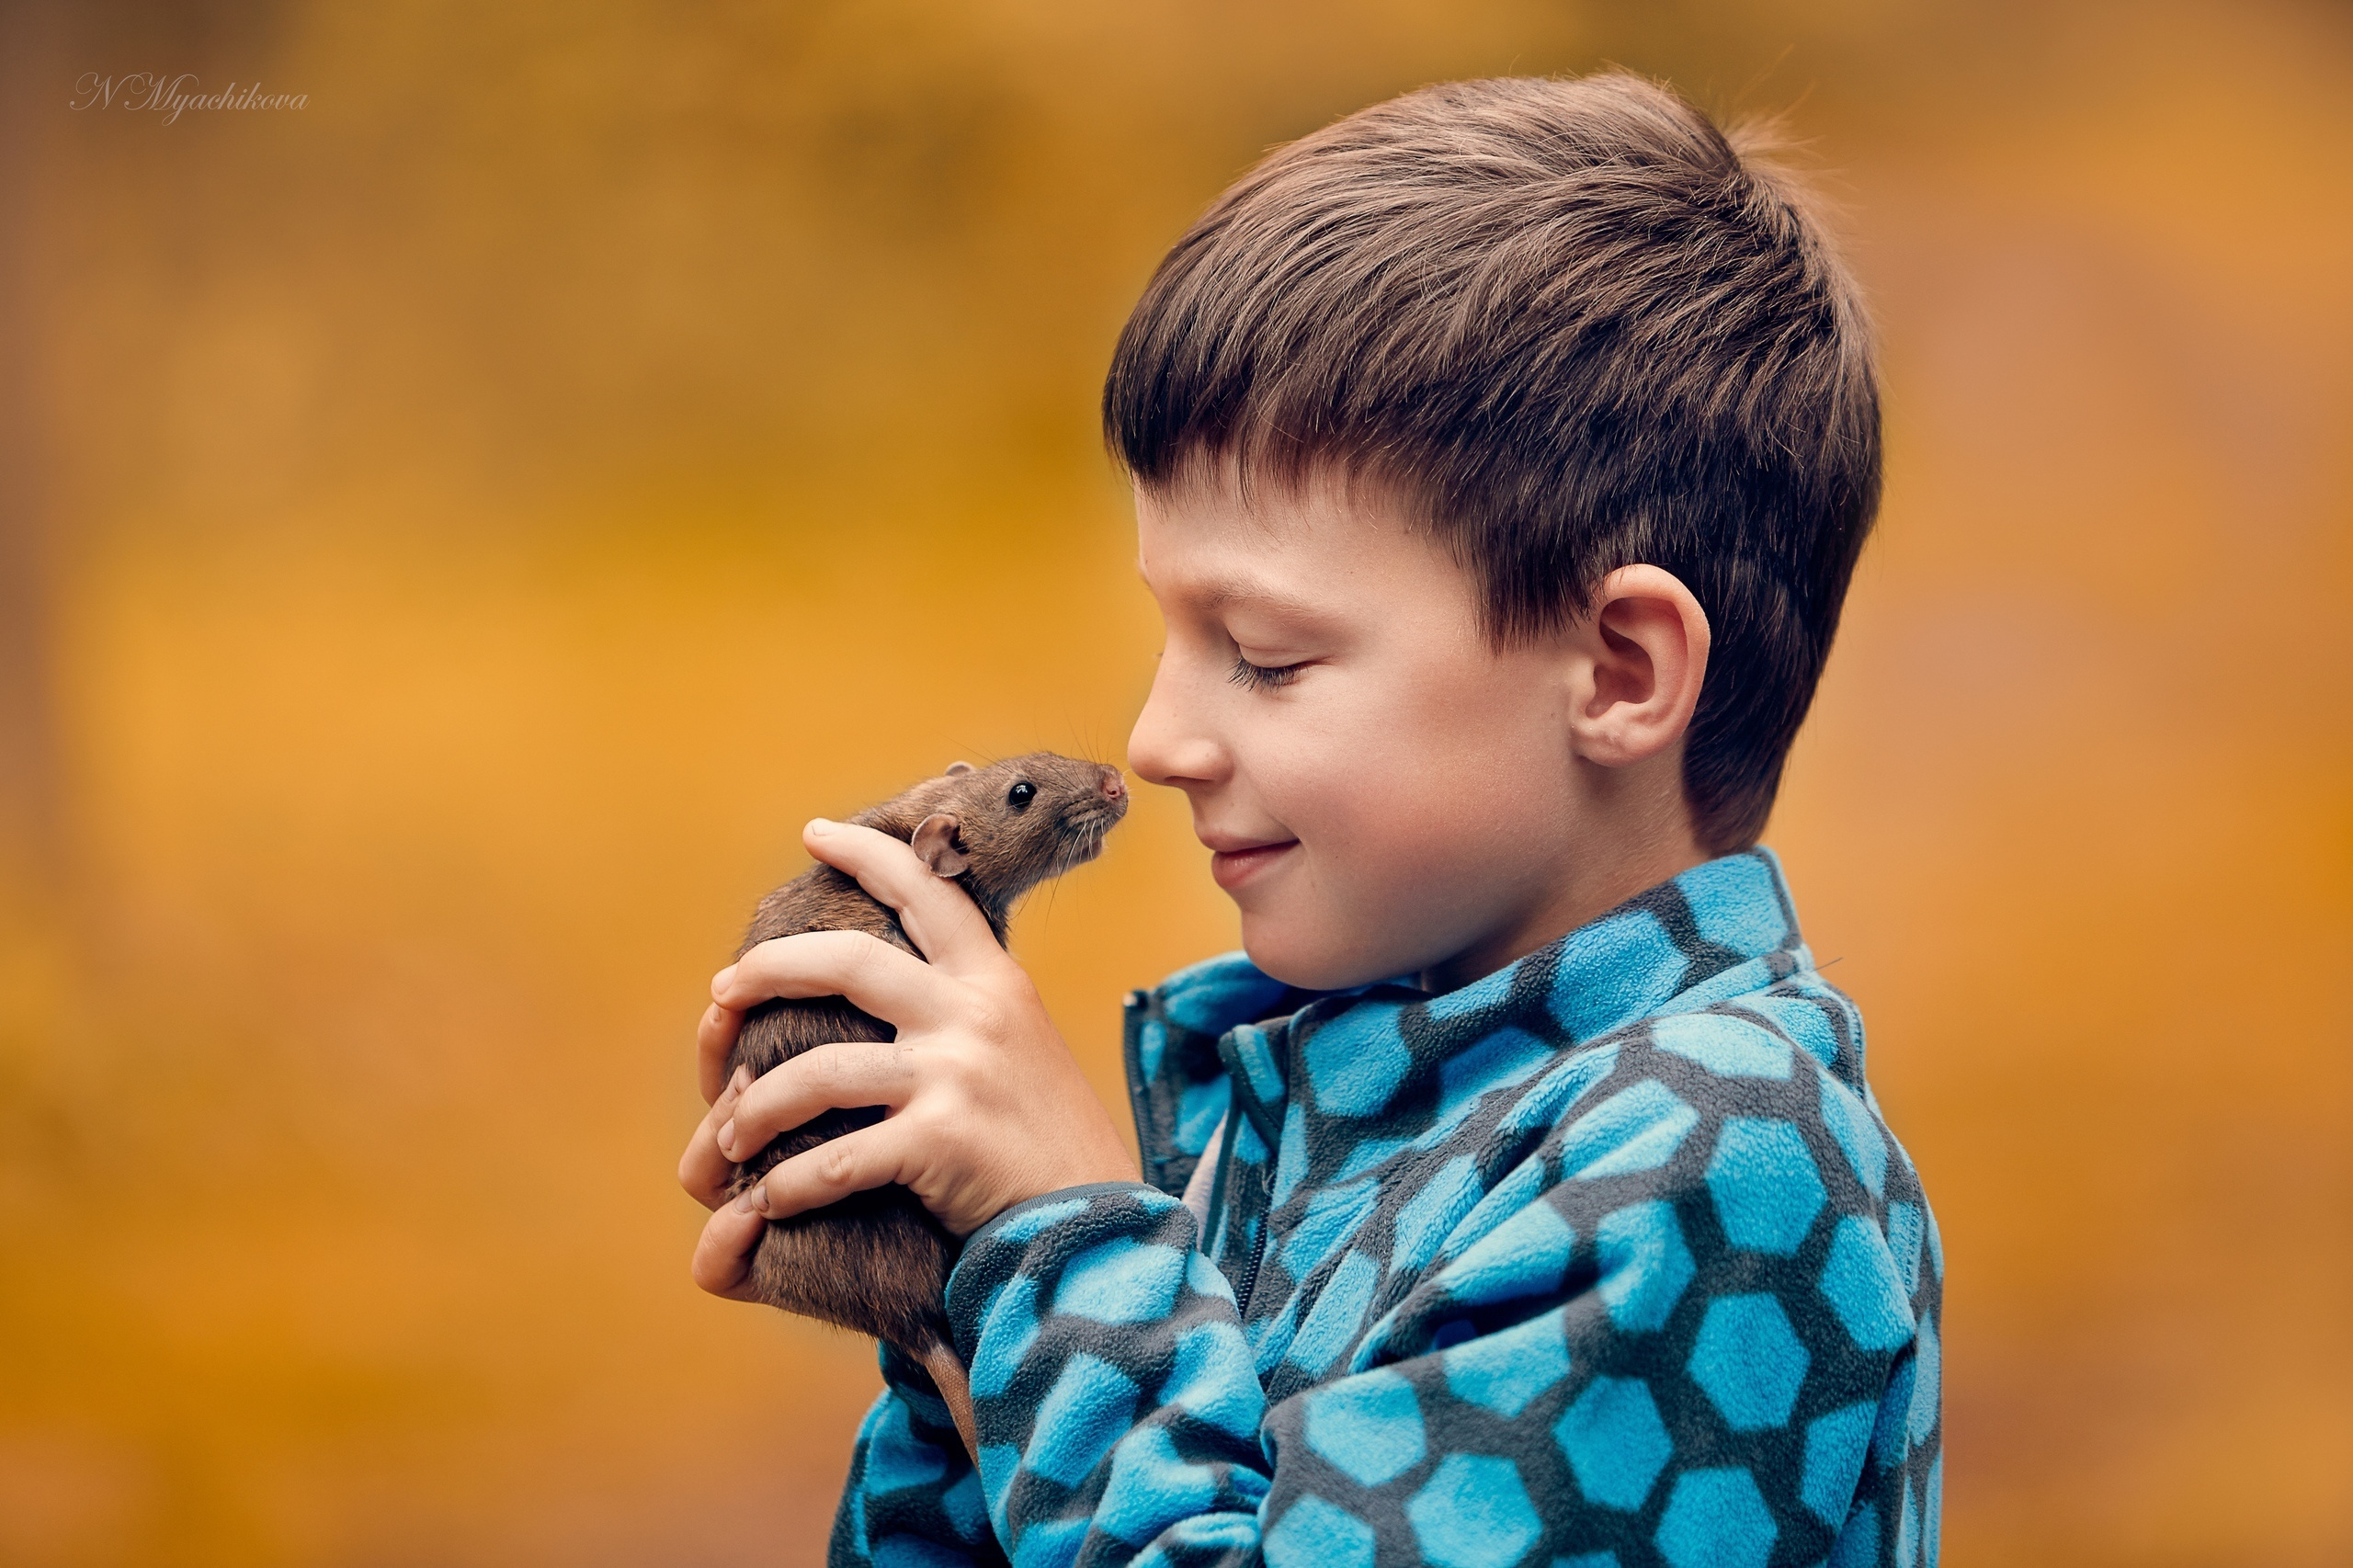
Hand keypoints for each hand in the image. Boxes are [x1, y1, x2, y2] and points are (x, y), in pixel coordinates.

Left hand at [677, 818, 1137, 1298]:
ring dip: (759, 1105)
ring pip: (819, 1069)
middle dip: (770, 968)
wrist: (1096, 1224)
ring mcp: (957, 1075)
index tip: (816, 832)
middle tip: (723, 987)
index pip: (928, 890)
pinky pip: (835, 1158)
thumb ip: (968, 1007)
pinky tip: (770, 1200)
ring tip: (733, 1132)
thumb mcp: (1024, 1045)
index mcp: (995, 981)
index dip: (866, 853)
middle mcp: (975, 1014)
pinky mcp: (940, 1143)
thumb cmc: (1047, 1143)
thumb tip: (896, 980)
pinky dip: (790, 1185)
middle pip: (849, 959)